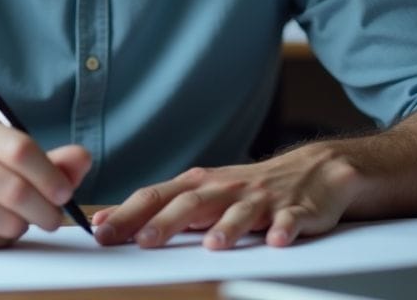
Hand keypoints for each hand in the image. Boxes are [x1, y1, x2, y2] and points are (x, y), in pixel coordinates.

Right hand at [0, 111, 90, 249]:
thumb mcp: (5, 156)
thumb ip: (49, 160)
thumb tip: (83, 158)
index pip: (21, 149)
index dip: (50, 175)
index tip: (65, 193)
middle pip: (16, 188)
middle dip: (46, 208)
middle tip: (55, 218)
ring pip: (5, 217)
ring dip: (24, 224)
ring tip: (22, 220)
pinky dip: (1, 237)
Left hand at [92, 141, 364, 249]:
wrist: (316, 170)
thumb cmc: (249, 189)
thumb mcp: (204, 194)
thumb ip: (162, 209)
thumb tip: (109, 222)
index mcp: (200, 185)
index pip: (156, 196)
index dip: (128, 214)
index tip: (101, 232)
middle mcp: (227, 188)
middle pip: (192, 203)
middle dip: (166, 223)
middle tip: (143, 242)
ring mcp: (262, 198)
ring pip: (241, 211)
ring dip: (227, 227)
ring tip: (213, 246)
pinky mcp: (297, 209)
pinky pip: (290, 219)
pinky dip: (283, 229)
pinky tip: (276, 240)